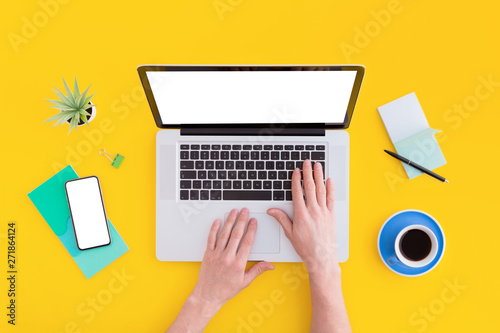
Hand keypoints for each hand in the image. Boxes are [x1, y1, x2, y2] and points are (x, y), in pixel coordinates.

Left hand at [191, 208, 274, 310]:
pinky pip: (211, 239)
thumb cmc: (225, 290)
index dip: (251, 229)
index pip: (247, 242)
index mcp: (238, 264)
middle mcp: (227, 257)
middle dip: (241, 220)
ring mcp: (217, 255)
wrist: (208, 296)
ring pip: (224, 234)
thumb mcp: (245, 282)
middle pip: (236, 234)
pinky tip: (218, 221)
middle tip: (245, 211)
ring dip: (229, 221)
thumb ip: (258, 270)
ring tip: (233, 212)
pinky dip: (214, 229)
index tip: (254, 221)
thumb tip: (270, 265)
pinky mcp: (208, 255)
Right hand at [267, 159, 337, 273]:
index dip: (296, 179)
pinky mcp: (331, 215)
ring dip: (319, 176)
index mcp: (301, 214)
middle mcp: (313, 211)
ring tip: (318, 166)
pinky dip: (330, 188)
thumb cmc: (306, 247)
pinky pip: (331, 198)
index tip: (296, 171)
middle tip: (307, 162)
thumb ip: (281, 219)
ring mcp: (323, 212)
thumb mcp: (289, 233)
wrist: (321, 257)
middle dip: (308, 172)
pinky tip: (329, 180)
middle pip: (310, 187)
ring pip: (321, 189)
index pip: (298, 192)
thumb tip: (272, 210)